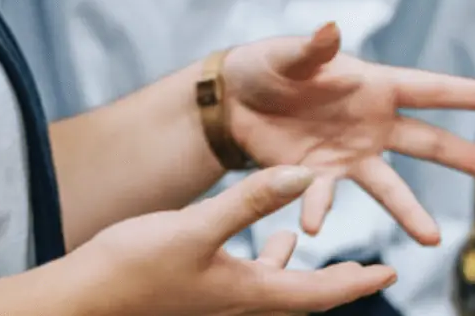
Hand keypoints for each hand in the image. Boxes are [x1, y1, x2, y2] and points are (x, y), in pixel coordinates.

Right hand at [73, 166, 396, 315]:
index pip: (317, 294)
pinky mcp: (193, 292)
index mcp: (248, 293)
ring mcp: (214, 301)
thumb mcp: (197, 226)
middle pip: (302, 297)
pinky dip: (258, 260)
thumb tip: (301, 172)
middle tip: (368, 269)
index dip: (356, 283)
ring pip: (270, 289)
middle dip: (336, 283)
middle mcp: (238, 304)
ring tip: (306, 245)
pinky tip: (248, 240)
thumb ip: (249, 201)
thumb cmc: (136, 266)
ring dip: (296, 271)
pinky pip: (241, 280)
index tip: (390, 272)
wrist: (84, 299)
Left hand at [223, 23, 474, 244]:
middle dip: (470, 160)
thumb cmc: (268, 66)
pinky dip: (318, 209)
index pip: (431, 90)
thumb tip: (330, 28)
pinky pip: (325, 197)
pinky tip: (311, 223)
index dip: (470, 94)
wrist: (233, 101)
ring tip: (432, 240)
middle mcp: (372, 124)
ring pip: (390, 187)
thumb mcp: (287, 54)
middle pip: (431, 143)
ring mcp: (350, 155)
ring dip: (410, 212)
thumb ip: (311, 49)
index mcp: (374, 86)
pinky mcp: (319, 177)